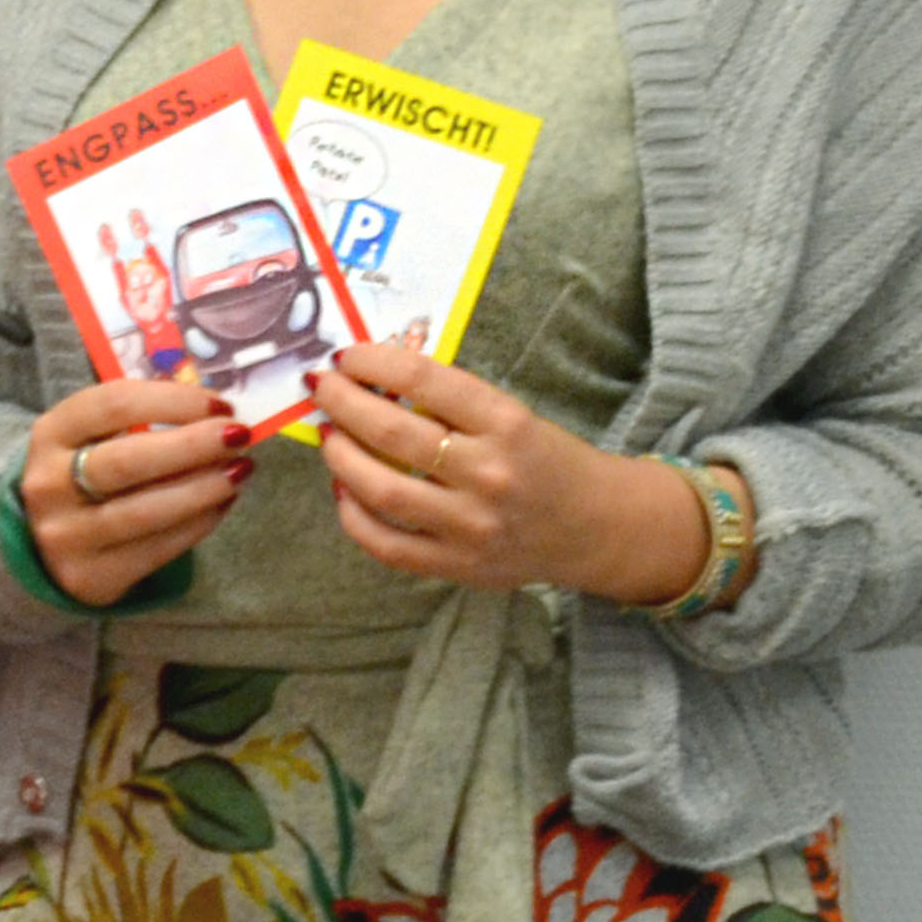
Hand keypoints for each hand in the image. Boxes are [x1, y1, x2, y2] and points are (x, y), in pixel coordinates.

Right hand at [19, 377, 251, 605]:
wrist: (47, 548)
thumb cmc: (85, 476)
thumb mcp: (92, 438)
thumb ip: (141, 419)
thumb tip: (213, 409)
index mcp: (50, 434)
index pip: (112, 405)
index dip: (171, 400)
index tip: (219, 403)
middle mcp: (49, 484)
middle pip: (127, 459)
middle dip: (192, 445)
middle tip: (238, 435)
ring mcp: (67, 534)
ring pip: (145, 510)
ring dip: (202, 488)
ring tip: (240, 470)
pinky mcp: (90, 574)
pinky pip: (156, 548)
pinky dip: (198, 523)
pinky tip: (223, 503)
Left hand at [310, 339, 707, 601]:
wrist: (600, 527)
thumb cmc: (549, 461)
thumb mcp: (514, 417)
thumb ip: (451, 403)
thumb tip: (372, 380)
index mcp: (508, 424)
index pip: (426, 380)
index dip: (374, 362)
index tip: (347, 356)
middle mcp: (489, 474)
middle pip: (393, 433)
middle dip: (343, 403)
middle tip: (322, 387)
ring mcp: (472, 526)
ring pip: (382, 490)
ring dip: (340, 457)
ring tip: (329, 436)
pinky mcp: (458, 565)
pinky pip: (386, 545)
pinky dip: (353, 515)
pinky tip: (343, 490)